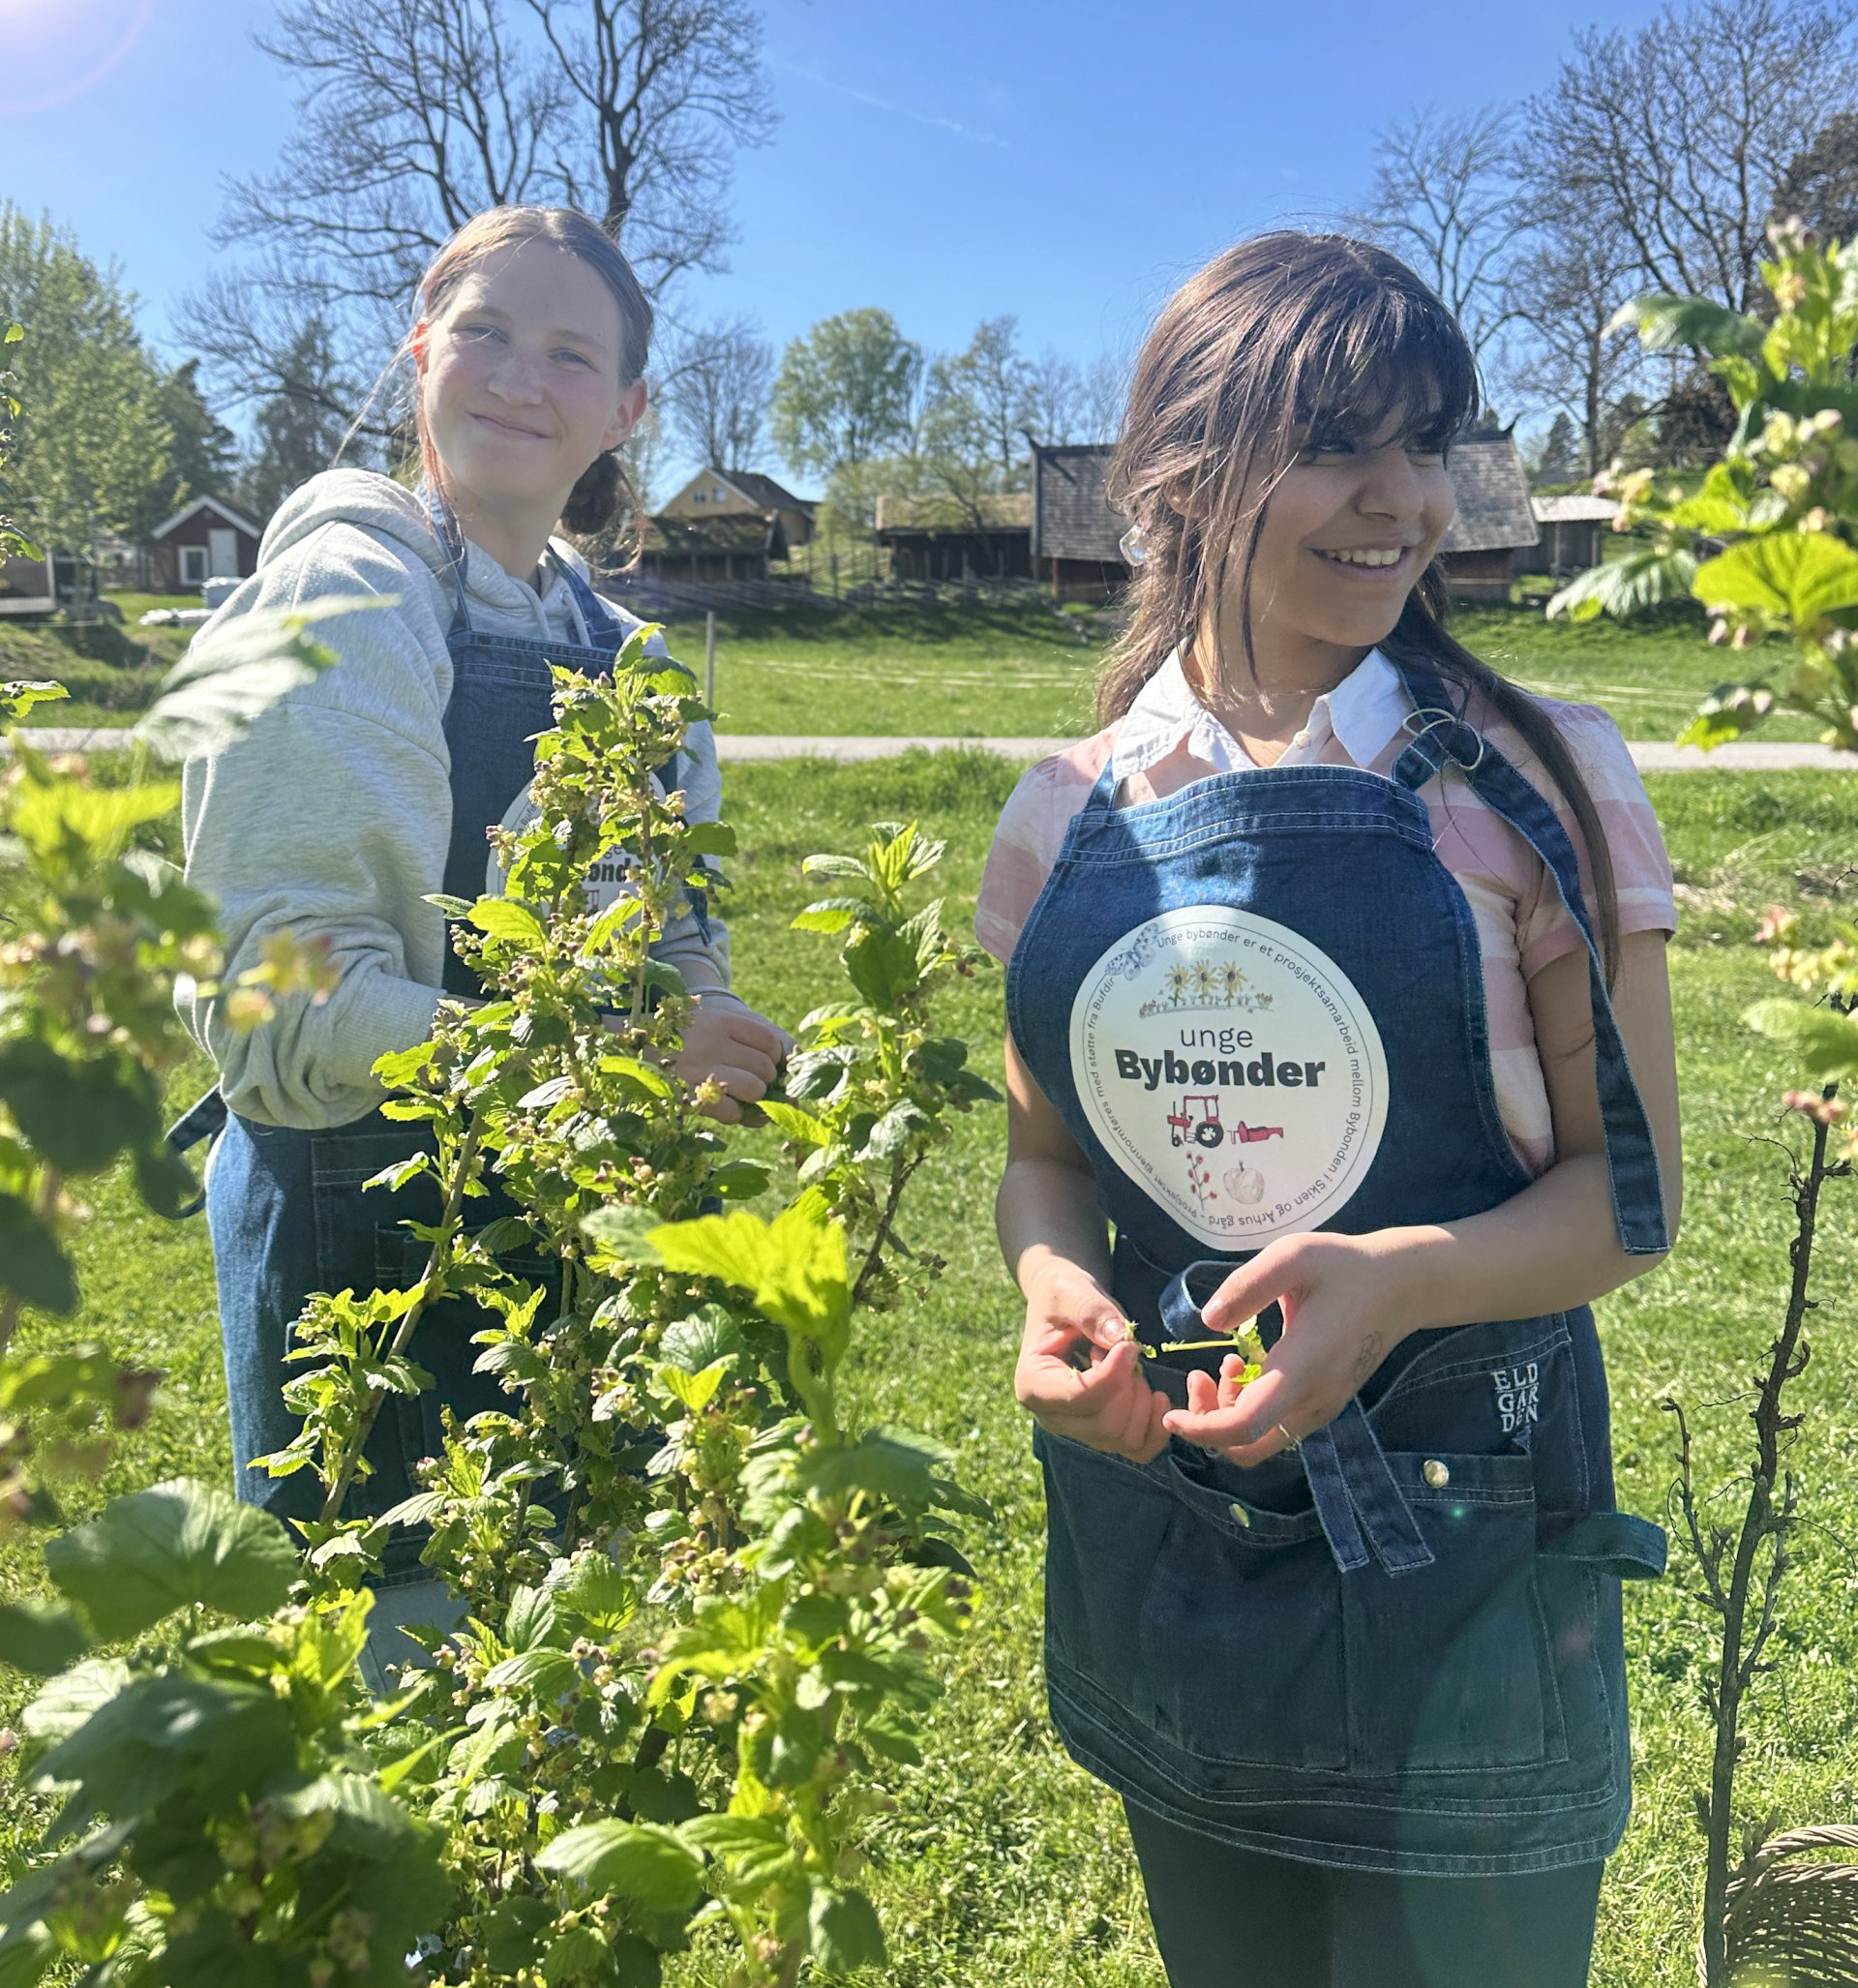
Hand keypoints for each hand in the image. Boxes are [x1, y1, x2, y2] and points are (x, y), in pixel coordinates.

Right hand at [671, 997, 791, 1124]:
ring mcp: (701, 1069)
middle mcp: (713, 1042)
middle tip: (754, 1082)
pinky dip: (732, 1114)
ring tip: (740, 1094)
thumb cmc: (676, 1037)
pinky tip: (720, 1106)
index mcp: (721, 1021)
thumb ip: (742, 1036)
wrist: (626, 1047)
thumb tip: (790, 1058)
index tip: (768, 1063)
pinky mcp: (689, 1096)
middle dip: (766, 1079)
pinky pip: (731, 1112)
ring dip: (754, 1098)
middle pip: (765, 1067)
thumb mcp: (706, 1022)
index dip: (776, 1056)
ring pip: (755, 1089)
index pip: (770, 1040)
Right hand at [1013, 1262, 1170, 1464]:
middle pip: (1104, 1424)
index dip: (1113, 1375)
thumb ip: (1091, 1311)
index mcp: (1033, 1384)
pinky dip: (1156, 1427)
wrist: (1065, 1308)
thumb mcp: (1070, 1290)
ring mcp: (1076, 1430)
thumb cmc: (1062, 1295)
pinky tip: (1156, 1395)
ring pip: (1123, 1439)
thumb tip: (1119, 1339)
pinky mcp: (1101, 1433)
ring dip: (1142, 1402)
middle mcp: (1051, 1416)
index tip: (1128, 1345)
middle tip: (1127, 1352)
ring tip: (1132, 1369)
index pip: (1078, 1397)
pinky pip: (1138, 1449)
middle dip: (1129, 1387)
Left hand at [1160, 1231, 1408, 1466]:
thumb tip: (1209, 1319)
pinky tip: (1247, 1367)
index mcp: (1302, 1369)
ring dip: (1229, 1414)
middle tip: (1197, 1378)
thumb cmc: (1344, 1267)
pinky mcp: (1325, 1402)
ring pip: (1262, 1440)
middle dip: (1209, 1424)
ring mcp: (1322, 1407)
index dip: (1202, 1429)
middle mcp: (1313, 1400)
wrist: (1402, 1286)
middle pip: (1249, 1446)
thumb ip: (1247, 1285)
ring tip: (1225, 1365)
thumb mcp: (1293, 1257)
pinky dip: (1250, 1409)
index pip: (1245, 1426)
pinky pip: (1278, 1425)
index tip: (1170, 1415)